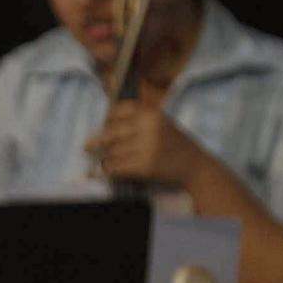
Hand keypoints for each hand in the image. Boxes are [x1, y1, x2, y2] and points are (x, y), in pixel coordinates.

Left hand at [87, 100, 207, 190]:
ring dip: (106, 159)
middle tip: (87, 147)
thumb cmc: (173, 143)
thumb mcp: (160, 122)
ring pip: (111, 153)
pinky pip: (116, 168)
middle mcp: (149, 128)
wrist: (194, 165)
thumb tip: (102, 126)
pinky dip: (110, 171)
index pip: (118, 111)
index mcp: (152, 113)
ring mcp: (147, 148)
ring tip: (108, 161)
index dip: (107, 120)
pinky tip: (112, 171)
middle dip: (98, 142)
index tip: (102, 127)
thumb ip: (137, 119)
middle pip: (110, 134)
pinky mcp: (145, 166)